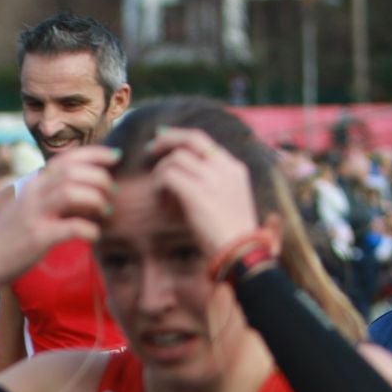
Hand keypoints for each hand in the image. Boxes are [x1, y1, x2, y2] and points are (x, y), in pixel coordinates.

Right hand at [0, 146, 117, 289]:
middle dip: (99, 177)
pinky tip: (94, 235)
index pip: (66, 158)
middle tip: (112, 192)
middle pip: (72, 171)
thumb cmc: (12, 238)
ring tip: (105, 211)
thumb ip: (53, 197)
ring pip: (71, 192)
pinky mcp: (38, 237)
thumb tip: (87, 191)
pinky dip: (89, 229)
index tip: (115, 157)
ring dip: (95, 198)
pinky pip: (71, 227)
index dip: (94, 154)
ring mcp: (34, 214)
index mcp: (34, 185)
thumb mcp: (30, 209)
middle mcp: (33, 194)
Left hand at [146, 127, 260, 257]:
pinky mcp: (197, 194)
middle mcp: (225, 169)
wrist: (241, 253)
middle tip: (150, 149)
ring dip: (161, 173)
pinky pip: (169, 176)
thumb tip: (183, 176)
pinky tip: (162, 203)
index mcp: (235, 169)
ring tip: (161, 193)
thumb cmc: (233, 236)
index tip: (163, 140)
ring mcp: (212, 180)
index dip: (180, 137)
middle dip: (167, 139)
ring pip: (176, 158)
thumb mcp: (230, 201)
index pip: (204, 140)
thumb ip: (214, 184)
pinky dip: (159, 186)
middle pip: (191, 138)